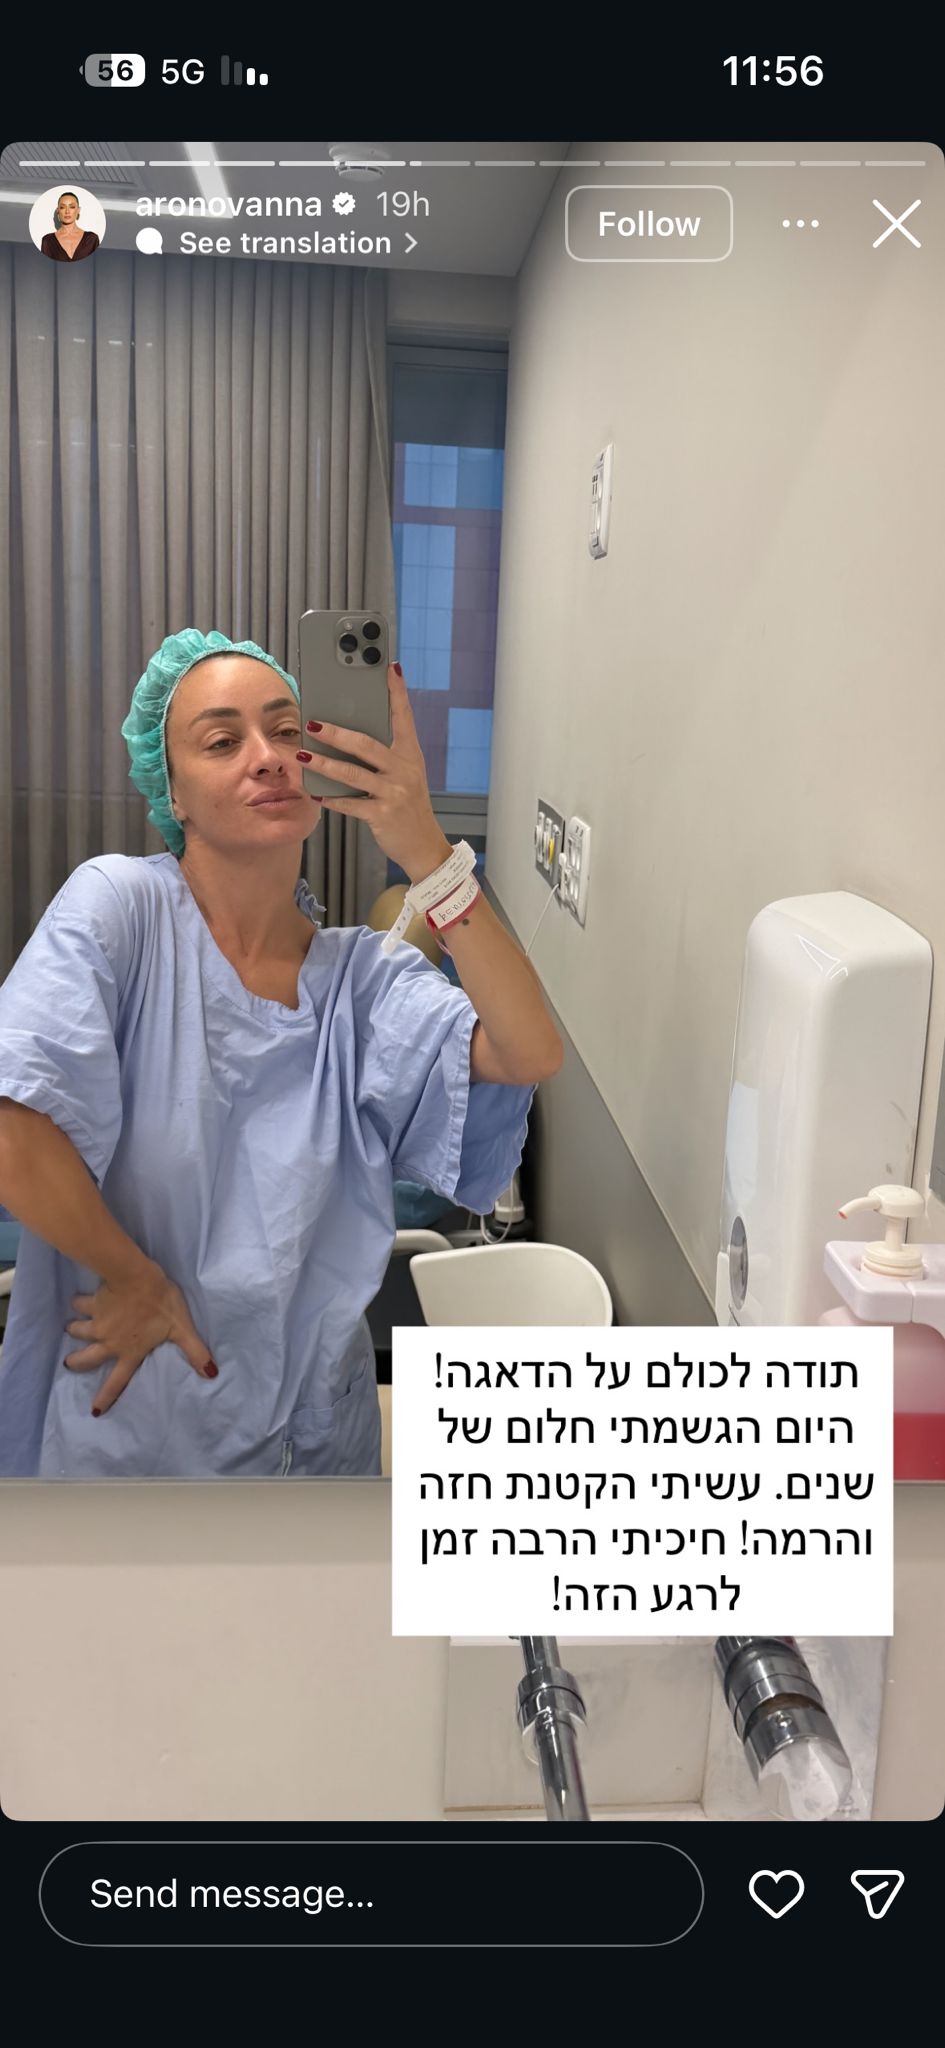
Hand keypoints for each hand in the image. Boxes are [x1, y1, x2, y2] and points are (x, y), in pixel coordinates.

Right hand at [63, 1267, 216, 1414]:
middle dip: (76, 1362)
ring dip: (74, 1330)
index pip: (117, 1380)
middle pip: (87, 1358)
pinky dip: (78, 1304)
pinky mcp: (93, 1303)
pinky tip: (76, 1301)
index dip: (106, 1397)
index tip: (94, 1411)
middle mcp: (110, 1341)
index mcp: (130, 1351)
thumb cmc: (160, 1303)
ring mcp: (98, 1323)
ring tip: (70, 1328)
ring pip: (79, 1331)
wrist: (135, 1276)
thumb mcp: (181, 1328)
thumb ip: (194, 1351)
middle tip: (68, 1362)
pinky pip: (80, 1305)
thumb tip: (211, 1374)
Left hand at [298, 662, 449, 882]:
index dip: (397, 692)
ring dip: (324, 763)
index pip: (404, 717)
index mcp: (411, 754)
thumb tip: (347, 735)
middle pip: (366, 745)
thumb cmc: (408, 804)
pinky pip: (350, 803)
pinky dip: (331, 798)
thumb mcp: (405, 775)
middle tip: (312, 723)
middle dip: (337, 732)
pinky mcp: (382, 814)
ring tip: (304, 755)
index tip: (390, 667)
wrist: (423, 844)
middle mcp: (404, 770)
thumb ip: (384, 755)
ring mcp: (394, 793)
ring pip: (353, 773)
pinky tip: (315, 791)